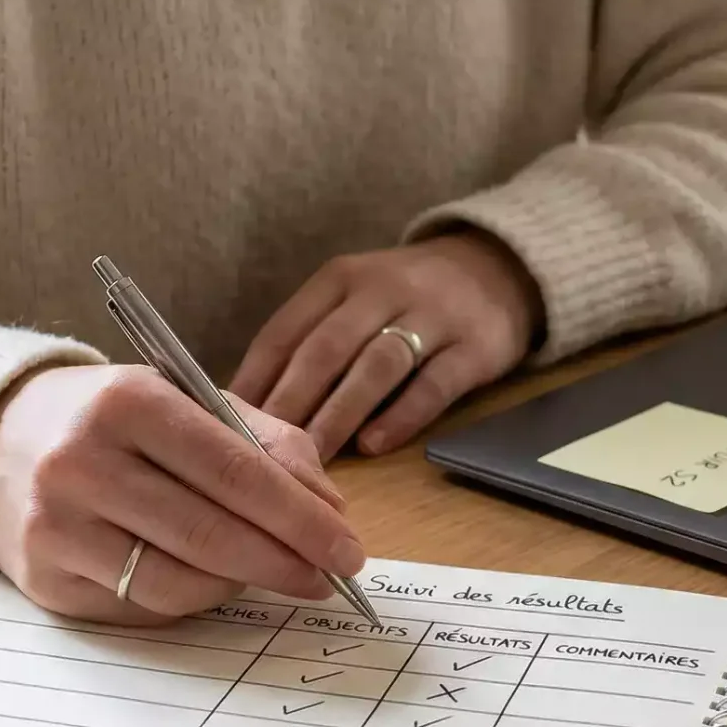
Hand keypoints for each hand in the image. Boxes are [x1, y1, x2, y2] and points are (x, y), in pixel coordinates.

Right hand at [0, 365, 363, 623]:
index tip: (348, 547)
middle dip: (285, 562)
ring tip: (270, 573)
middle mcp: (82, 462)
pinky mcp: (45, 579)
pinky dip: (190, 598)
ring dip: (239, 586)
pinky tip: (207, 580)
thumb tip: (330, 510)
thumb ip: (267, 443)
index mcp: (128, 402)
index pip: (235, 471)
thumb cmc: (115, 422)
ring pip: (177, 582)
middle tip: (329, 578)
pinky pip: (141, 606)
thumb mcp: (186, 402)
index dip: (300, 518)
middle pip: (210, 534)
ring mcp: (56, 526)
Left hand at [230, 229, 542, 459]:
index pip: (287, 331)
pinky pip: (434, 384)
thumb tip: (246, 406)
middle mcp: (383, 290)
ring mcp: (433, 316)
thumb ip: (309, 343)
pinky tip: (375, 445)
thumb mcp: (354, 301)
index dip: (255, 380)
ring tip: (314, 457)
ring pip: (376, 366)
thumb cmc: (405, 299)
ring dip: (339, 413)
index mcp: (340, 280)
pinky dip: (402, 416)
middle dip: (291, 402)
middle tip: (263, 453)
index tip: (227, 425)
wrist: (499, 270)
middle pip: (327, 349)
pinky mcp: (475, 346)